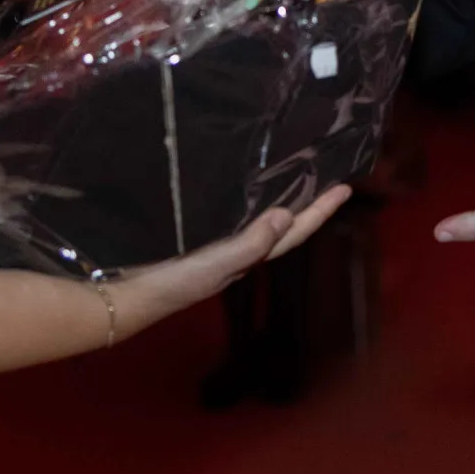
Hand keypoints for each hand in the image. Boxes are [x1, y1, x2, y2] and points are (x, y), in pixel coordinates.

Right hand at [106, 185, 350, 330]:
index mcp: (249, 257)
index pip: (294, 232)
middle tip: (327, 175)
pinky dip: (248, 202)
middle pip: (284, 224)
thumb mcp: (216, 264)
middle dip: (307, 202)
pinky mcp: (198, 239)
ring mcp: (220, 247)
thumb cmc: (174, 282)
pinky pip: (235, 216)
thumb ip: (250, 243)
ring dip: (281, 200)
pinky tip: (242, 189)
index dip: (320, 211)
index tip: (345, 187)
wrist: (129, 297)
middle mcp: (241, 252)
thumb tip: (287, 215)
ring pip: (261, 220)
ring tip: (296, 176)